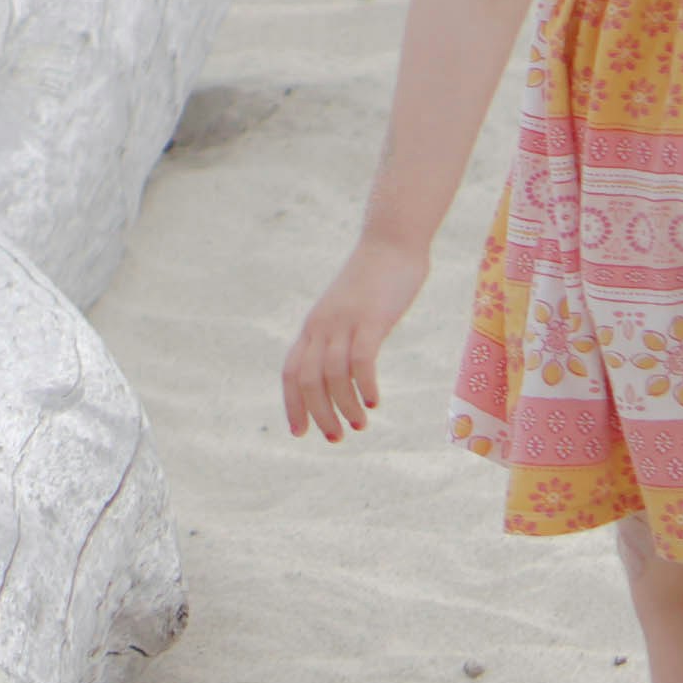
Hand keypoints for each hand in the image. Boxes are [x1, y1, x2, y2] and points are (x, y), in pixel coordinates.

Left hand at [282, 240, 422, 444]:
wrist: (391, 243)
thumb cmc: (374, 282)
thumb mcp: (348, 313)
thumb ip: (341, 338)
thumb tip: (344, 370)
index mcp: (313, 327)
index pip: (291, 372)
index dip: (292, 404)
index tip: (300, 432)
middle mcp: (322, 326)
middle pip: (308, 380)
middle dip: (319, 414)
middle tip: (336, 438)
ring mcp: (345, 321)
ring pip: (332, 375)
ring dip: (345, 406)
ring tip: (360, 426)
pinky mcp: (371, 318)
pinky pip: (361, 359)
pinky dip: (364, 385)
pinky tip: (374, 402)